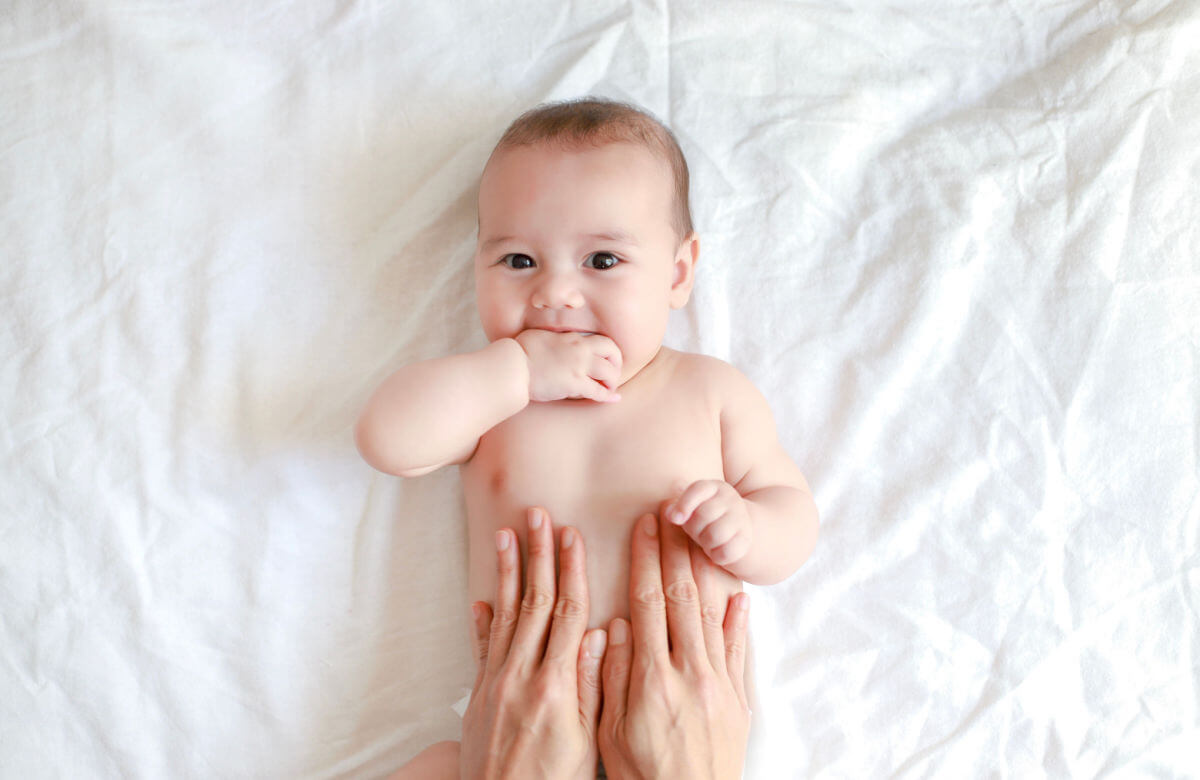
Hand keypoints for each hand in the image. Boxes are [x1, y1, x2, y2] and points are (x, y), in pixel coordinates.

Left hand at [461, 508, 607, 779]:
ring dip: (507, 572)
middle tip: (538, 515)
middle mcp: (521, 676)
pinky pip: (481, 648)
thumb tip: (602, 633)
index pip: (567, 614)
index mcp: (555, 686)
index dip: (571, 571)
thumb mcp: (589, 740)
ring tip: (506, 534)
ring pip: (505, 615)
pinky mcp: (478, 696)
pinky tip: (482, 595)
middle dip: (538, 556)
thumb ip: (592, 684)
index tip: (572, 536)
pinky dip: (483, 619)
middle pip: (534, 603)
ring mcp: (495, 683)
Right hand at [514, 329, 621, 402]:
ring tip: (610, 389)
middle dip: (617, 363)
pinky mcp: (574, 382)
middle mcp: (579, 348)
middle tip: (613, 375)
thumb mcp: (540, 337)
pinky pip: (598, 391)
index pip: (601, 341)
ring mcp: (579, 365)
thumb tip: (553, 343)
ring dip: (612, 381)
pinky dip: (607, 396)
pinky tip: (612, 399)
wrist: (513, 366)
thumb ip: (554, 340)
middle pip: (612, 351)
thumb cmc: (519, 353)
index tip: (609, 361)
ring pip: (609, 371)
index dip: (610, 352)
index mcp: (571, 338)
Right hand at [599, 513, 751, 779]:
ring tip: (698, 538)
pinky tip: (738, 596)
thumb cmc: (639, 779)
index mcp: (652, 680)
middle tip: (671, 513)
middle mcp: (690, 675)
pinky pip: (740, 652)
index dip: (644, 560)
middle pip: (682, 598)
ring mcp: (719, 686)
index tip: (643, 526)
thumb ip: (612, 676)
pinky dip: (738, 621)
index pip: (647, 603)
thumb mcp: (610, 732)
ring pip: (712, 615)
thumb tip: (617, 626)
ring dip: (703, 572)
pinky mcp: (739, 703)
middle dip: (674, 551)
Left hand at [665, 480, 752, 566]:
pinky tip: (716, 552)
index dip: (684, 504)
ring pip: (713, 535)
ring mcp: (741, 519)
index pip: (697, 490)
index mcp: (714, 487)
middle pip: (702, 515)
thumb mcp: (692, 510)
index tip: (674, 519)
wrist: (741, 534)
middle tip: (697, 534)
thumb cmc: (706, 522)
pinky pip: (725, 551)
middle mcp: (730, 499)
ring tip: (706, 543)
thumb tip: (669, 513)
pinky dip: (717, 556)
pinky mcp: (746, 540)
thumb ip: (679, 508)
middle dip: (694, 529)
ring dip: (706, 544)